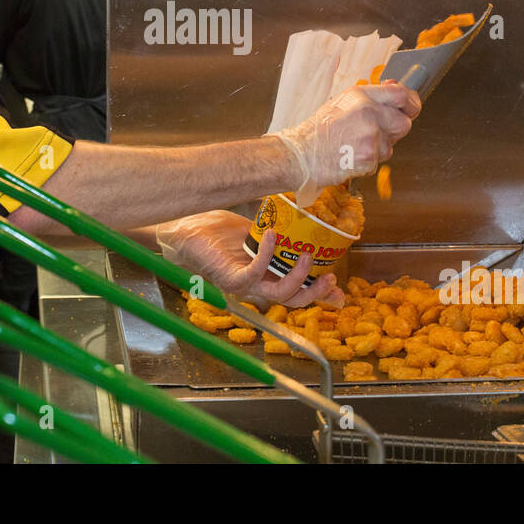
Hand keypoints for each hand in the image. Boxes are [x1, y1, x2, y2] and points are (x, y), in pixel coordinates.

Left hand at [154, 210, 344, 307]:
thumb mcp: (257, 230)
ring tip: (308, 255)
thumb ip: (279, 234)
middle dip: (314, 293)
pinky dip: (266, 255)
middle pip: (291, 300)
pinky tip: (272, 236)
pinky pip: (252, 274)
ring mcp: (242, 283)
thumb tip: (305, 224)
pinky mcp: (228, 276)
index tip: (338, 290)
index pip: (294, 293)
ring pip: (277, 294)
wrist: (186, 226)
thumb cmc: (217, 230)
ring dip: (296, 277)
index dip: (317, 295)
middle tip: (329, 277)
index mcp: (264, 276)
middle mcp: (255, 285)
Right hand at [273, 83, 419, 189]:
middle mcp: (369, 113)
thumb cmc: (318, 130)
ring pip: (392, 144)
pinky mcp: (369, 157)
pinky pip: (381, 159)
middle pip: (404, 122)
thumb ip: (370, 98)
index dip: (411, 102)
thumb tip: (396, 92)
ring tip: (356, 144)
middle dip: (395, 129)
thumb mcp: (342, 102)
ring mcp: (371, 136)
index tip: (410, 107)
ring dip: (380, 146)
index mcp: (361, 96)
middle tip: (379, 131)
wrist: (302, 155)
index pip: (401, 95)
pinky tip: (352, 154)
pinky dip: (370, 160)